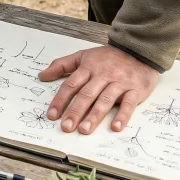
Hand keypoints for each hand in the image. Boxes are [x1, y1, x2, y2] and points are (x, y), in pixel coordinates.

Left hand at [38, 45, 158, 134]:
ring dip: (94, 115)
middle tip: (66, 127)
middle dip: (75, 111)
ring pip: (105, 100)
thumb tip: (41, 75)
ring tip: (84, 129)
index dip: (60, 100)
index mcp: (88, 68)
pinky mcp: (134, 90)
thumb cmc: (107, 57)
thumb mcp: (82, 56)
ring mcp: (119, 83)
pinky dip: (123, 115)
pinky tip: (115, 127)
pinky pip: (128, 104)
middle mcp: (102, 75)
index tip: (52, 115)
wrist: (137, 50)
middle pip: (86, 94)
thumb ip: (61, 65)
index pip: (71, 85)